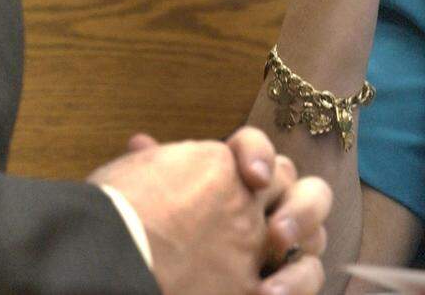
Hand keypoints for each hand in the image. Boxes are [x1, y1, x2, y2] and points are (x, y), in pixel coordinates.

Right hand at [91, 128, 330, 294]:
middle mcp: (244, 203)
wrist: (111, 257)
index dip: (258, 157)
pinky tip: (271, 290)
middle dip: (293, 200)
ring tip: (281, 257)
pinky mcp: (251, 290)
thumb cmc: (112, 212)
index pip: (259, 149)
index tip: (254, 177)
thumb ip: (153, 159)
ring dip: (303, 244)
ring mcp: (252, 249)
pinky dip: (291, 289)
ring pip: (312, 237)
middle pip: (294, 186)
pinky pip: (295, 286)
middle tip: (274, 226)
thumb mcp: (132, 173)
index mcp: (217, 166)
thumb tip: (144, 143)